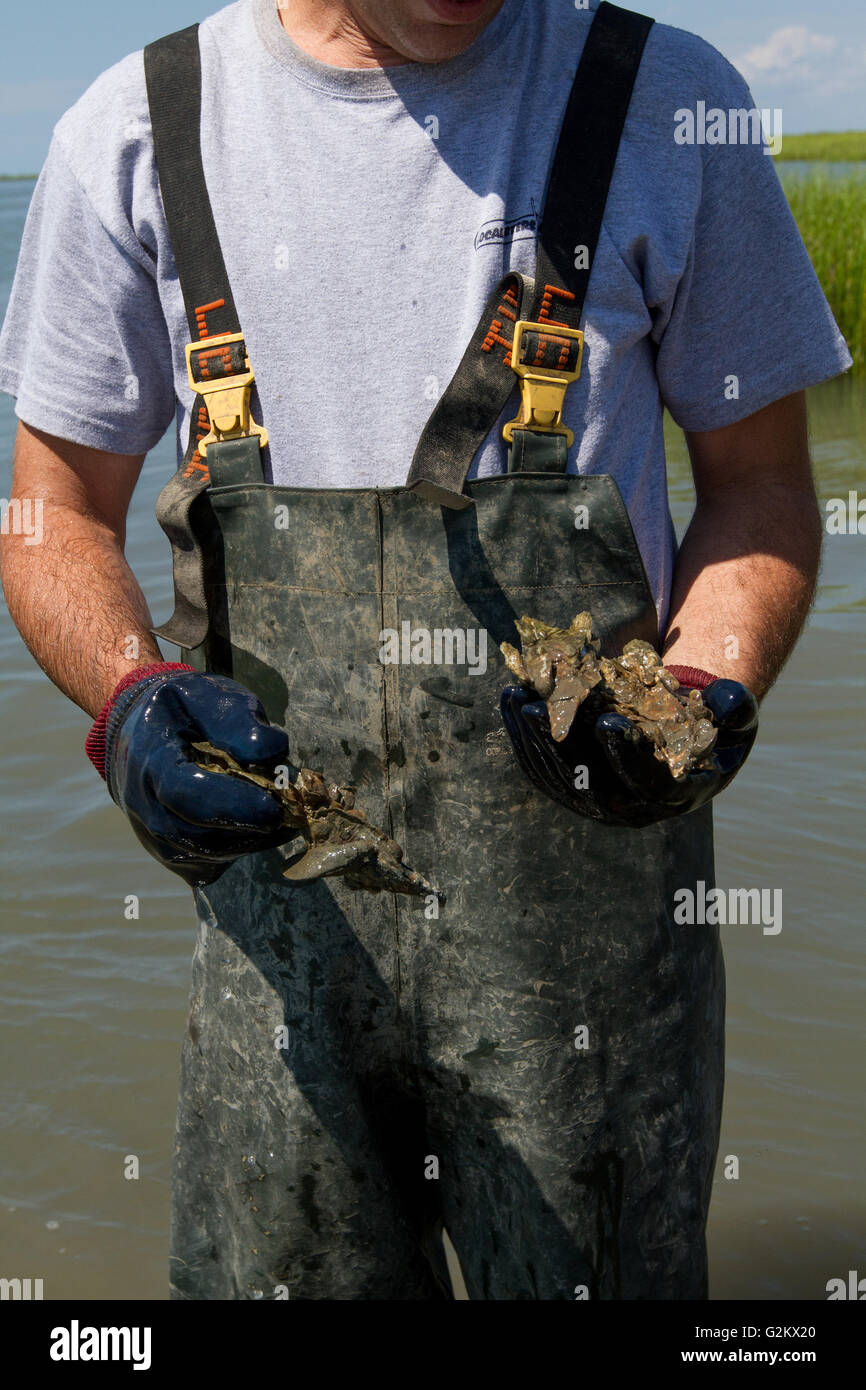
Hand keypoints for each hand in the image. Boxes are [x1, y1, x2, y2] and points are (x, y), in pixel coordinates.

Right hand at [105, 670, 292, 883]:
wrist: (142, 731)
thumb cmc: (184, 712)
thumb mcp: (208, 696)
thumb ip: (238, 721)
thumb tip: (271, 751)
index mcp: (150, 757)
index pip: (185, 792)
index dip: (231, 804)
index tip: (274, 806)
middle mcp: (142, 803)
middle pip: (197, 833)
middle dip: (250, 826)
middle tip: (290, 811)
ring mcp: (151, 834)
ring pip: (206, 855)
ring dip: (251, 841)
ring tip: (284, 817)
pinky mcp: (169, 853)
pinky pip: (208, 866)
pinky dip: (240, 850)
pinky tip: (260, 828)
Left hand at [500, 678, 757, 826]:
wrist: (681, 742)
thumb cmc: (713, 728)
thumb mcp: (736, 719)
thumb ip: (737, 709)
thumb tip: (727, 698)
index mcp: (673, 795)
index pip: (646, 781)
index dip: (627, 753)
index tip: (609, 720)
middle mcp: (630, 808)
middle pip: (589, 781)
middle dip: (561, 743)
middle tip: (541, 708)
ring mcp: (595, 802)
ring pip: (556, 775)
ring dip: (532, 738)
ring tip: (517, 698)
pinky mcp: (569, 788)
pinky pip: (540, 767)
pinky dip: (522, 736)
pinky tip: (512, 701)